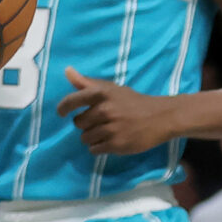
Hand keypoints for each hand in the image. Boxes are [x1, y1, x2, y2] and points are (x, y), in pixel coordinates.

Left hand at [55, 69, 179, 156]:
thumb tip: (66, 71)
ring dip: (92, 137)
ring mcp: (111, 129)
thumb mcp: (111, 88)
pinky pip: (95, 149)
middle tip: (99, 122)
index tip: (61, 113)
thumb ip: (87, 82)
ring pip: (85, 138)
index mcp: (101, 93)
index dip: (63, 108)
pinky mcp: (117, 145)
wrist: (161, 117)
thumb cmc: (133, 101)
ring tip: (105, 132)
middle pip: (78, 123)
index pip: (72, 100)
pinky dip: (98, 147)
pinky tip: (109, 141)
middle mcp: (104, 110)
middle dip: (85, 124)